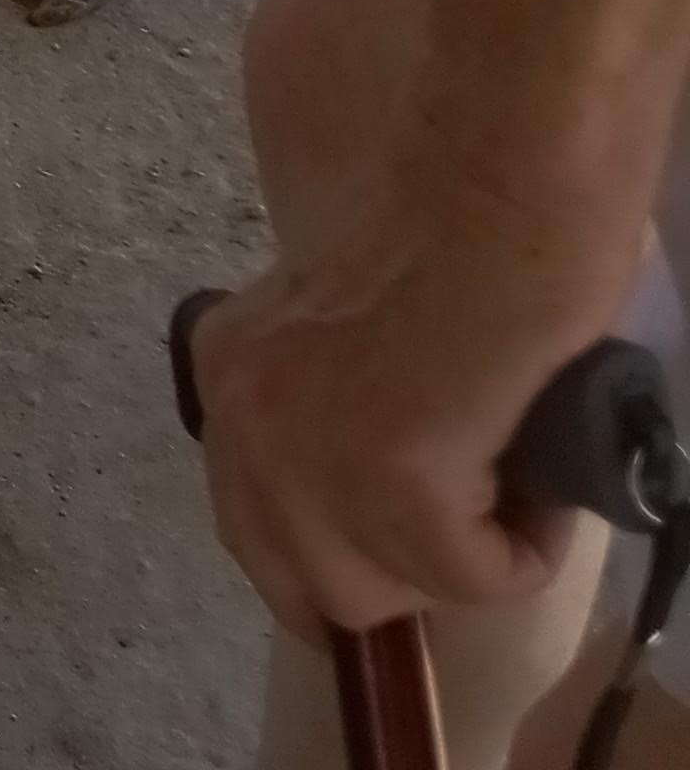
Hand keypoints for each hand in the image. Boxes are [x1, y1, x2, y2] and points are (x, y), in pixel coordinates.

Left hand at [188, 216, 642, 635]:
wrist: (496, 170)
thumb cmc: (449, 217)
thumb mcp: (348, 319)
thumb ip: (331, 389)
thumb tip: (370, 491)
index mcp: (226, 365)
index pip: (255, 524)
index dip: (339, 550)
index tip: (412, 535)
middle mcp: (241, 415)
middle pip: (304, 583)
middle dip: (393, 575)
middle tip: (472, 521)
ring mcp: (306, 452)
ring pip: (374, 598)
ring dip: (455, 569)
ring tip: (515, 497)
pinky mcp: (391, 475)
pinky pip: (462, 578)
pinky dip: (518, 556)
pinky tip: (543, 498)